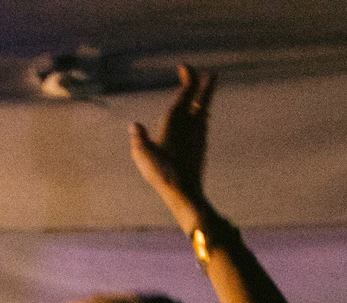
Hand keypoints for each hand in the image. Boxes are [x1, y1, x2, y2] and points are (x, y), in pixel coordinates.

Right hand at [129, 64, 215, 229]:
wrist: (185, 192)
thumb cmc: (162, 173)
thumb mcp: (142, 155)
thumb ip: (138, 138)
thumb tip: (134, 125)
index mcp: (176, 121)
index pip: (186, 92)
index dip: (188, 77)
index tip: (183, 67)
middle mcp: (191, 124)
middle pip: (202, 98)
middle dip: (205, 84)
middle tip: (212, 74)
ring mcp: (199, 135)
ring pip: (204, 110)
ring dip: (205, 98)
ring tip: (205, 92)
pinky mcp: (201, 146)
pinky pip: (203, 123)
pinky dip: (202, 114)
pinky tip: (201, 118)